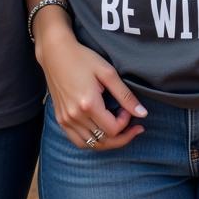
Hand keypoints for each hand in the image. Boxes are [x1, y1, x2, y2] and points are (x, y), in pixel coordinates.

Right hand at [38, 29, 146, 151]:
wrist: (56, 54)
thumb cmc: (83, 59)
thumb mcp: (108, 73)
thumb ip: (125, 95)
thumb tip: (142, 114)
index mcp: (88, 104)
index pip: (113, 129)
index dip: (126, 123)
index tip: (126, 109)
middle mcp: (75, 116)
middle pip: (104, 141)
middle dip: (122, 137)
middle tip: (134, 128)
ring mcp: (66, 120)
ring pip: (91, 145)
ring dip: (108, 141)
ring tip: (119, 131)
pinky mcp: (60, 119)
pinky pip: (78, 141)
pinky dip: (92, 141)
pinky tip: (101, 131)